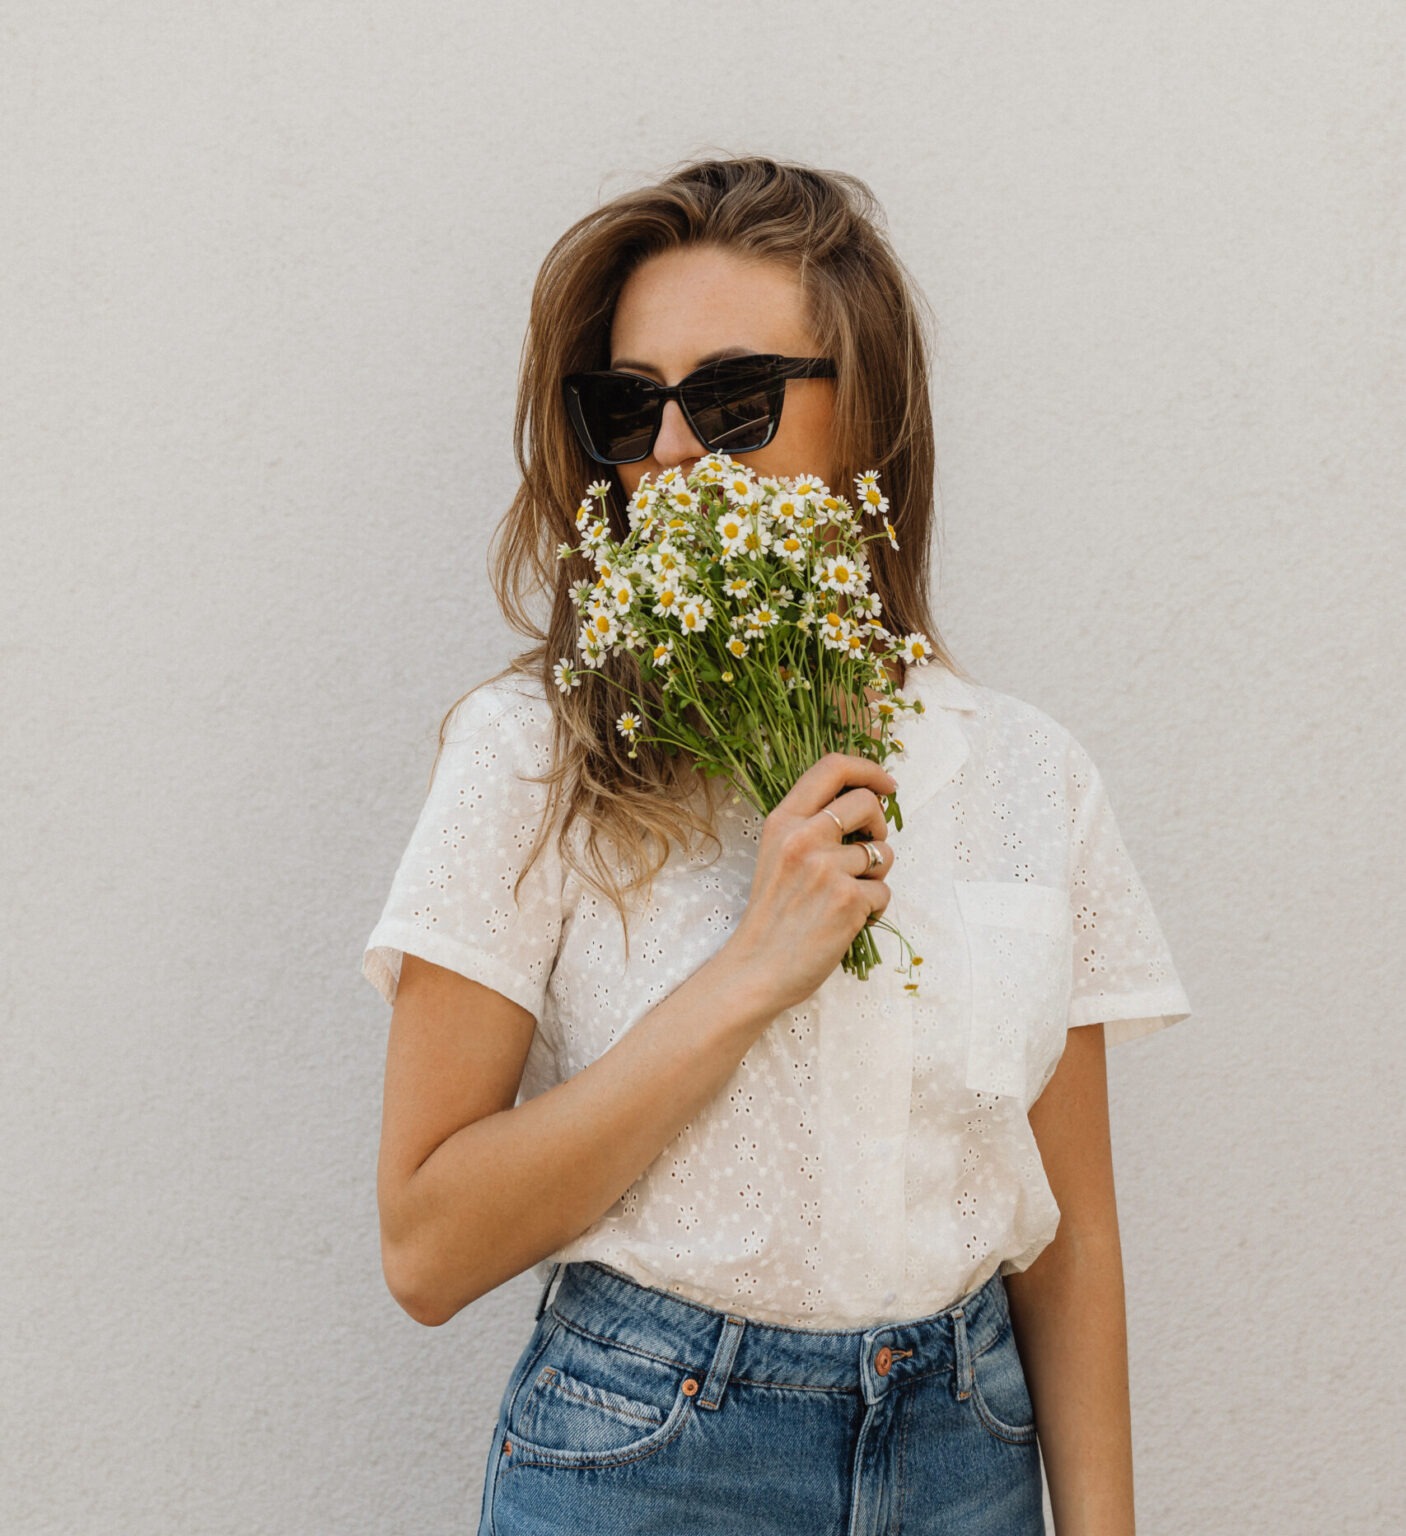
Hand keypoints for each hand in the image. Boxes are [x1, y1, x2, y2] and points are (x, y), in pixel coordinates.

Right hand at [722, 752, 895, 1014]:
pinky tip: (849, 920)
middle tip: (869, 848)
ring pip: (882, 852)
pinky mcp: (848, 900)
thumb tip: (865, 804)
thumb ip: (809, 826)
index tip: (886, 784)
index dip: (869, 769)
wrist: (757, 969)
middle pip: (867, 802)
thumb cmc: (771, 915)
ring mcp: (826, 868)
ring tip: (848, 896)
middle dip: (880, 824)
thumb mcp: (775, 854)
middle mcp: (803, 837)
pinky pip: (884, 891)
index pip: (832, 767)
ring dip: (875, 876)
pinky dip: (874, 908)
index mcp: (782, 821)